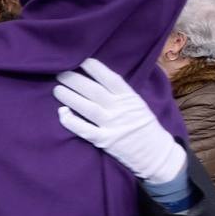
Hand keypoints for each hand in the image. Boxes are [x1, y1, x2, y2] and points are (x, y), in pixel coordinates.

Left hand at [54, 58, 184, 185]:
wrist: (158, 156)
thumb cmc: (145, 128)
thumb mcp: (138, 105)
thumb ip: (120, 94)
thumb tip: (97, 77)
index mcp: (131, 98)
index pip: (111, 79)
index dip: (95, 68)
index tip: (80, 60)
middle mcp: (121, 110)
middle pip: (95, 91)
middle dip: (75, 80)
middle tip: (60, 72)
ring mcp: (113, 126)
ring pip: (88, 108)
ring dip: (70, 97)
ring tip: (56, 89)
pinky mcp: (105, 141)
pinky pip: (84, 130)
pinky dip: (71, 121)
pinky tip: (61, 112)